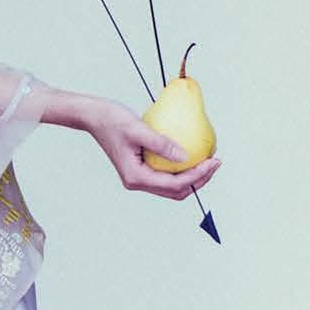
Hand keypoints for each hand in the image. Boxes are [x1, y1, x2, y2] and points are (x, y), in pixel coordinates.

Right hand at [85, 95, 222, 198]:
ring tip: (208, 160)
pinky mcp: (142, 169)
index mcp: (136, 177)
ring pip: (172, 186)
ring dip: (192, 176)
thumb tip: (186, 156)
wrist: (95, 117)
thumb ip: (162, 144)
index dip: (197, 175)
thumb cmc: (112, 120)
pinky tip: (193, 155)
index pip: (174, 184)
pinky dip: (182, 169)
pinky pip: (166, 175)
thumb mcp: (138, 129)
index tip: (213, 161)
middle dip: (199, 180)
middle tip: (215, 162)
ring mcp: (139, 177)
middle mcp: (138, 182)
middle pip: (176, 191)